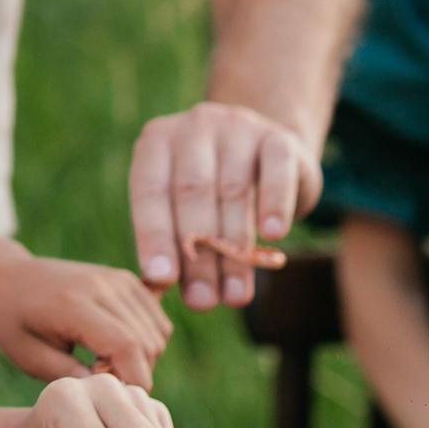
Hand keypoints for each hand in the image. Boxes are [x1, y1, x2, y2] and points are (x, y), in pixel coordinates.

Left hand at [0, 250, 170, 389]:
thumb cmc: (14, 323)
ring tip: (104, 362)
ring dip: (143, 358)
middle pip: (147, 342)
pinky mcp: (125, 278)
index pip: (126, 346)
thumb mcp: (30, 358)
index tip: (114, 399)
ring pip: (158, 332)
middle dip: (135, 373)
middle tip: (99, 379)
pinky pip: (156, 317)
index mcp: (73, 305)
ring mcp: (117, 278)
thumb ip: (72, 377)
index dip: (131, 380)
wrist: (8, 278)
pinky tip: (116, 346)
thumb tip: (115, 395)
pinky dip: (147, 339)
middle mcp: (101, 285)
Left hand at [130, 101, 321, 310]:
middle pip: (192, 193)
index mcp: (157, 141)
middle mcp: (194, 126)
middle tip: (203, 301)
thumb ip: (174, 238)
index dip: (154, 237)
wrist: (266, 151)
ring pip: (233, 191)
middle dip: (198, 254)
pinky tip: (273, 237)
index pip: (150, 191)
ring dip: (235, 250)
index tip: (161, 279)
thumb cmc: (212, 189)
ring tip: (234, 296)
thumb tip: (162, 285)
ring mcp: (237, 126)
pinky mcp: (278, 137)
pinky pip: (276, 171)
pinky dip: (274, 206)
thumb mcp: (184, 205)